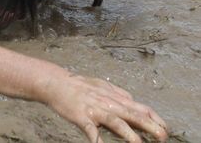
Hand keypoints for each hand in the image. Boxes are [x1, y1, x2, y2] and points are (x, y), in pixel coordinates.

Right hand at [46, 73, 167, 141]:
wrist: (56, 82)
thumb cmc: (78, 85)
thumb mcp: (100, 84)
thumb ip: (116, 93)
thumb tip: (132, 99)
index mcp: (113, 96)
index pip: (139, 106)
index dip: (154, 117)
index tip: (165, 127)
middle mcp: (107, 102)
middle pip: (131, 114)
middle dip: (149, 126)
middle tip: (163, 137)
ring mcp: (94, 109)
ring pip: (115, 121)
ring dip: (128, 134)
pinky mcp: (81, 116)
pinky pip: (91, 130)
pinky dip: (97, 140)